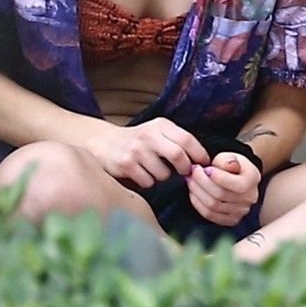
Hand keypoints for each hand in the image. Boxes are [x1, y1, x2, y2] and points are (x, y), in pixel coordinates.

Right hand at [86, 119, 210, 188]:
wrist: (103, 143)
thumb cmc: (138, 141)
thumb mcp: (157, 132)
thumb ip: (177, 142)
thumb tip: (202, 161)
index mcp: (160, 125)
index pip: (187, 139)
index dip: (199, 154)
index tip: (202, 163)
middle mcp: (148, 135)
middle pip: (178, 156)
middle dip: (184, 168)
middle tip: (183, 171)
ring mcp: (136, 150)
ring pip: (163, 174)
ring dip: (162, 176)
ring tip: (153, 169)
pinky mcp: (126, 164)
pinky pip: (148, 181)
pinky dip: (147, 181)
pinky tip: (140, 173)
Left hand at [187, 152, 260, 227]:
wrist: (235, 178)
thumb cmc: (231, 165)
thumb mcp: (230, 156)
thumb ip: (227, 160)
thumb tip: (228, 166)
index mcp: (252, 179)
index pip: (235, 183)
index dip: (216, 176)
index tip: (202, 168)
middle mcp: (250, 198)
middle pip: (220, 195)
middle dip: (201, 182)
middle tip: (191, 173)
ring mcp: (241, 211)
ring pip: (213, 206)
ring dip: (197, 192)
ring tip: (191, 181)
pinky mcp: (230, 220)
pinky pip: (210, 215)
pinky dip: (198, 203)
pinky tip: (194, 193)